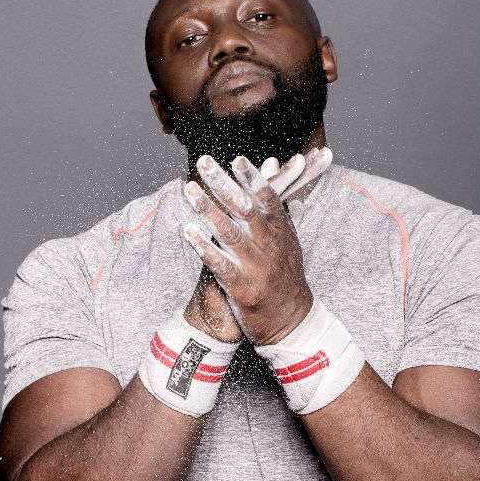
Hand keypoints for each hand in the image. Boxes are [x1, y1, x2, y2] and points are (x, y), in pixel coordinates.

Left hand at [181, 150, 330, 344]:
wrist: (291, 321)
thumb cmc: (284, 275)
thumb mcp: (286, 237)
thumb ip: (274, 200)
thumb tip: (273, 162)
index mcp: (281, 232)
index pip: (268, 199)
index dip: (252, 179)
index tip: (236, 159)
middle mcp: (270, 246)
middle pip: (246, 210)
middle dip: (224, 184)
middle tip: (204, 163)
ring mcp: (257, 267)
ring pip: (231, 233)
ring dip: (208, 210)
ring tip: (189, 191)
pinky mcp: (244, 288)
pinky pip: (221, 264)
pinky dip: (204, 247)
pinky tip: (187, 231)